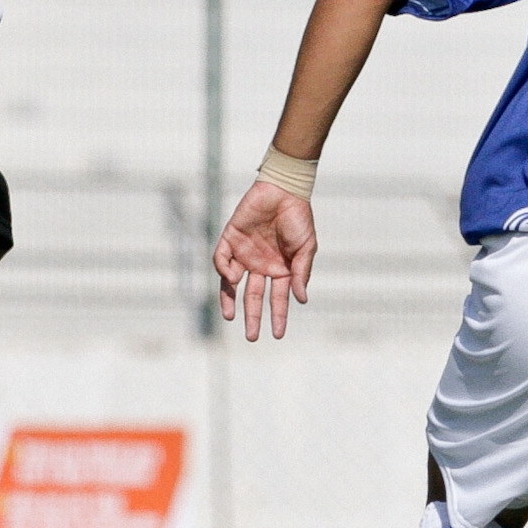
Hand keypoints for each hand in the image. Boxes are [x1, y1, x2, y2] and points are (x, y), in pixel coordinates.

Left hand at [214, 180, 315, 340]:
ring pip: (232, 283)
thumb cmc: (298, 217)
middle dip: (252, 316)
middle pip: (254, 296)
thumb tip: (301, 300)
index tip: (279, 335)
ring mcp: (244, 253)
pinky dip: (224, 270)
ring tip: (230, 317)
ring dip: (230, 300)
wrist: (283, 190)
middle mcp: (260, 264)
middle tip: (252, 337)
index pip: (277, 299)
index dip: (278, 317)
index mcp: (280, 269)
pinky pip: (222, 259)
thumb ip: (300, 273)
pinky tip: (233, 278)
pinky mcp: (230, 238)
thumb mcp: (306, 248)